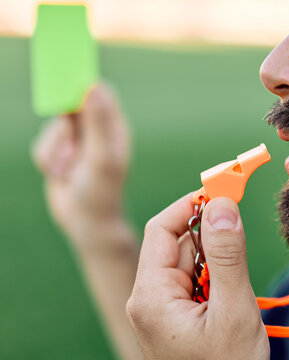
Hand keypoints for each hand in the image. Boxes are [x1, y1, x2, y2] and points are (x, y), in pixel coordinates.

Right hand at [32, 84, 129, 246]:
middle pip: (72, 104)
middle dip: (64, 123)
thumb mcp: (101, 156)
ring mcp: (76, 141)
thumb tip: (92, 86)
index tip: (65, 80)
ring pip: (53, 127)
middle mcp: (96, 130)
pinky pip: (41, 145)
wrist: (86, 221)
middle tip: (66, 138)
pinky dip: (48, 161)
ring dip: (56, 150)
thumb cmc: (101, 191)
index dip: (83, 83)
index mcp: (114, 127)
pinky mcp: (59, 152)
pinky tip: (60, 176)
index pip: (100, 92)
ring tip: (68, 170)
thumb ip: (97, 123)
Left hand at [127, 195, 269, 359]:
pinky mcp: (176, 313)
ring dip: (216, 258)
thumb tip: (221, 204)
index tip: (223, 187)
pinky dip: (215, 275)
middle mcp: (149, 297)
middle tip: (241, 228)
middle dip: (210, 233)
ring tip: (236, 288)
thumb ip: (228, 256)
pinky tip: (229, 296)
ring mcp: (161, 307)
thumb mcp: (234, 311)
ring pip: (189, 259)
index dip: (191, 204)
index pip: (162, 229)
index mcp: (151, 295)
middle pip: (177, 242)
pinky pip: (194, 279)